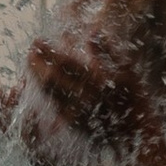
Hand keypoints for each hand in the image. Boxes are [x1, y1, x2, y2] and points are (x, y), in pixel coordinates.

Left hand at [27, 36, 151, 150]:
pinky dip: (45, 92)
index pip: (64, 63)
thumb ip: (107, 50)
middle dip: (36, 63)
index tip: (37, 40)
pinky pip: (53, 106)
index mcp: (96, 81)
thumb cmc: (134, 98)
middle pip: (50, 78)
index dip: (47, 51)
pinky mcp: (74, 125)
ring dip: (36, 76)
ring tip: (30, 63)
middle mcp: (83, 97)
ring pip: (49, 93)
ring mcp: (77, 113)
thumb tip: (91, 30)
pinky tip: (40, 85)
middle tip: (29, 49)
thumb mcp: (127, 71)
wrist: (137, 135)